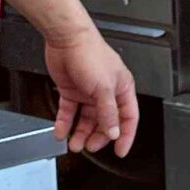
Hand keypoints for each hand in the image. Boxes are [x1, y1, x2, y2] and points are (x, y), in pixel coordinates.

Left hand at [43, 26, 138, 154]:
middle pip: (106, 122)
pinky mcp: (71, 91)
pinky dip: (65, 123)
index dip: (125, 136)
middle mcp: (106, 92)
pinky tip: (61, 132)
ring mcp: (88, 92)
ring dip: (80, 133)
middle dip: (98, 136)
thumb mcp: (104, 87)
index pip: (128, 118)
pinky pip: (69, 112)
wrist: (66, 39)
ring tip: (74, 144)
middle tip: (90, 146)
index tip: (120, 151)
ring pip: (87, 120)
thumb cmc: (90, 53)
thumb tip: (113, 132)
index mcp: (121, 89)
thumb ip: (109, 113)